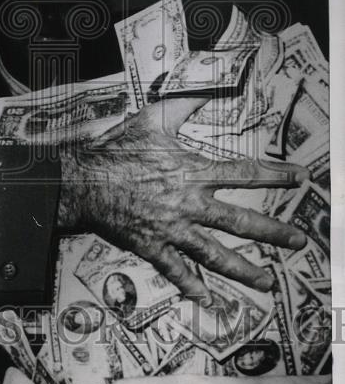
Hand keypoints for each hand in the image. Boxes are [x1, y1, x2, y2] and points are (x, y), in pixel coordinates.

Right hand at [58, 95, 307, 299]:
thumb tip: (213, 83)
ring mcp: (171, 228)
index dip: (275, 176)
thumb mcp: (153, 119)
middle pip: (240, 222)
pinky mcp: (152, 246)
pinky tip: (209, 299)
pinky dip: (193, 287)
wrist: (83, 179)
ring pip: (216, 254)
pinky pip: (177, 271)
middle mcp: (188, 203)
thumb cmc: (117, 149)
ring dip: (245, 270)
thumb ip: (186, 103)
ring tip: (267, 283)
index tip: (301, 179)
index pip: (244, 173)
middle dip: (274, 234)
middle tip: (300, 242)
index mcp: (192, 172)